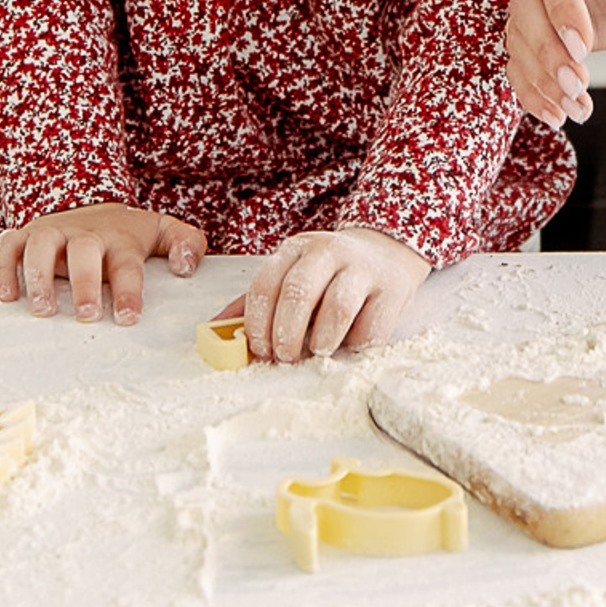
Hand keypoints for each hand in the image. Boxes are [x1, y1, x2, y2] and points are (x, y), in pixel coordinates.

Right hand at [0, 203, 205, 324]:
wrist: (91, 204)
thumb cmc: (126, 231)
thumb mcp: (163, 232)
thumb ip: (187, 244)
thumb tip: (186, 266)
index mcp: (119, 238)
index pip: (126, 263)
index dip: (128, 291)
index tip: (127, 318)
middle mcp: (84, 234)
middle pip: (84, 250)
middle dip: (84, 282)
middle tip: (87, 315)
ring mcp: (54, 232)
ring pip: (41, 244)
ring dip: (38, 276)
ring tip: (42, 310)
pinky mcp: (27, 235)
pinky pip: (8, 245)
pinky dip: (3, 267)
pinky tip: (6, 294)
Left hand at [225, 227, 428, 361]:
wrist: (386, 254)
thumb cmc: (329, 275)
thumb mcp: (290, 275)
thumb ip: (255, 301)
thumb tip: (213, 328)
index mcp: (295, 249)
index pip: (265, 284)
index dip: (258, 323)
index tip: (260, 350)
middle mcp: (327, 251)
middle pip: (298, 293)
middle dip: (286, 334)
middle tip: (286, 357)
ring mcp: (362, 267)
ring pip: (337, 307)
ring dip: (322, 339)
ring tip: (319, 350)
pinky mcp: (391, 289)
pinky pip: (371, 326)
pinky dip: (356, 343)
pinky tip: (350, 342)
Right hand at [505, 0, 605, 127]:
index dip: (562, 7)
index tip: (583, 49)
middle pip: (527, 1)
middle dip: (547, 50)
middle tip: (576, 86)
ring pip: (519, 32)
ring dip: (540, 76)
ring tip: (573, 107)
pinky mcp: (543, 21)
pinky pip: (522, 54)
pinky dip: (534, 86)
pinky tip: (555, 112)